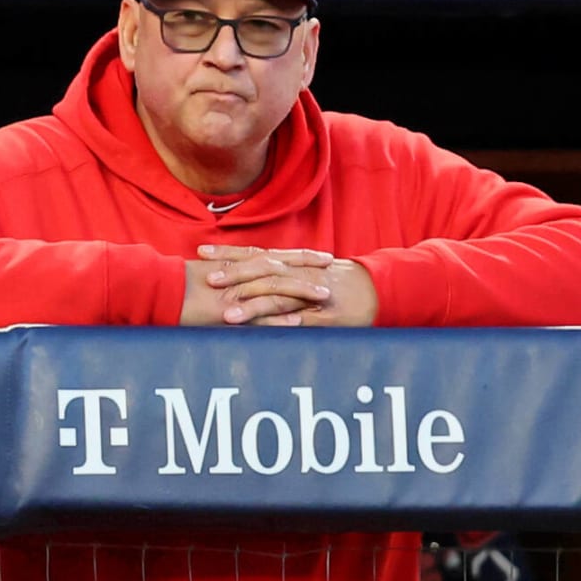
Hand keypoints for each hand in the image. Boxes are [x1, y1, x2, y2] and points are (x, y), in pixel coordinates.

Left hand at [194, 244, 377, 326]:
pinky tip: (270, 328)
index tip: (201, 253)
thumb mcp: (302, 274)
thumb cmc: (335, 283)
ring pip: (279, 296)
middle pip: (262, 270)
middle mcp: (298, 273)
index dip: (228, 253)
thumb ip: (275, 275)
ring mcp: (312, 293)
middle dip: (234, 275)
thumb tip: (241, 280)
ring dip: (252, 305)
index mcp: (290, 264)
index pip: (254, 254)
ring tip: (228, 316)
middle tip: (209, 282)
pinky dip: (288, 322)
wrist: (379, 288)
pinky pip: (304, 319)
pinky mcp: (327, 315)